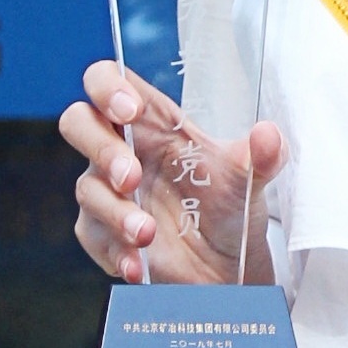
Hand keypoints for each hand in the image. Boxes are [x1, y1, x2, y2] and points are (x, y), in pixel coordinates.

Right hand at [61, 59, 284, 284]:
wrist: (228, 265)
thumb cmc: (229, 205)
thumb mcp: (250, 177)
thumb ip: (262, 154)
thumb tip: (269, 135)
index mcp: (153, 121)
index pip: (109, 82)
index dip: (108, 87)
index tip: (128, 110)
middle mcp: (123, 149)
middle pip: (79, 123)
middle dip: (100, 147)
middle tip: (131, 175)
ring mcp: (107, 191)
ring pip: (86, 187)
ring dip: (115, 210)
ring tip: (146, 232)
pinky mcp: (102, 232)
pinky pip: (93, 236)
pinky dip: (115, 250)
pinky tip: (138, 264)